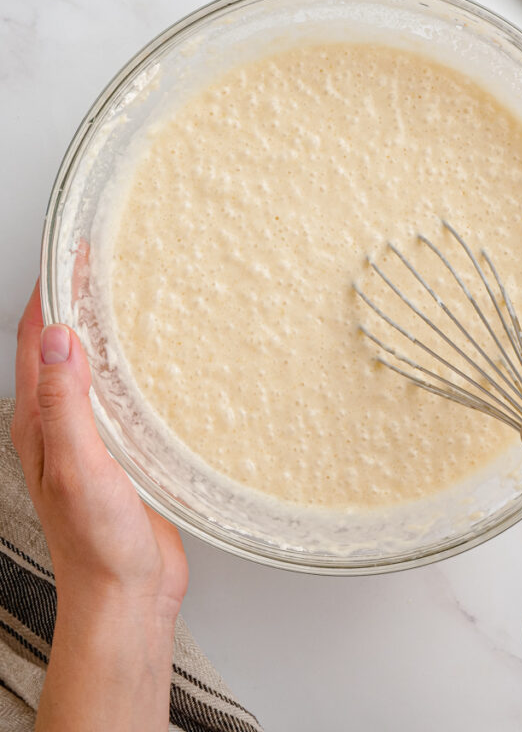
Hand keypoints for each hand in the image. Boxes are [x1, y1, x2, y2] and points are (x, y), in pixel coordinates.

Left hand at [13, 282, 188, 730]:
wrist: (127, 597)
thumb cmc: (97, 544)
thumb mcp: (78, 467)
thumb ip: (65, 404)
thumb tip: (59, 339)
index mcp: (38, 423)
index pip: (39, 340)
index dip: (54, 293)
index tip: (73, 253)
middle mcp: (59, 425)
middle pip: (62, 346)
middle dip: (77, 300)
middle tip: (104, 261)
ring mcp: (90, 437)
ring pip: (91, 366)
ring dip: (104, 329)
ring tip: (129, 294)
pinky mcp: (121, 450)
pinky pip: (120, 393)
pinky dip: (130, 363)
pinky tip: (154, 359)